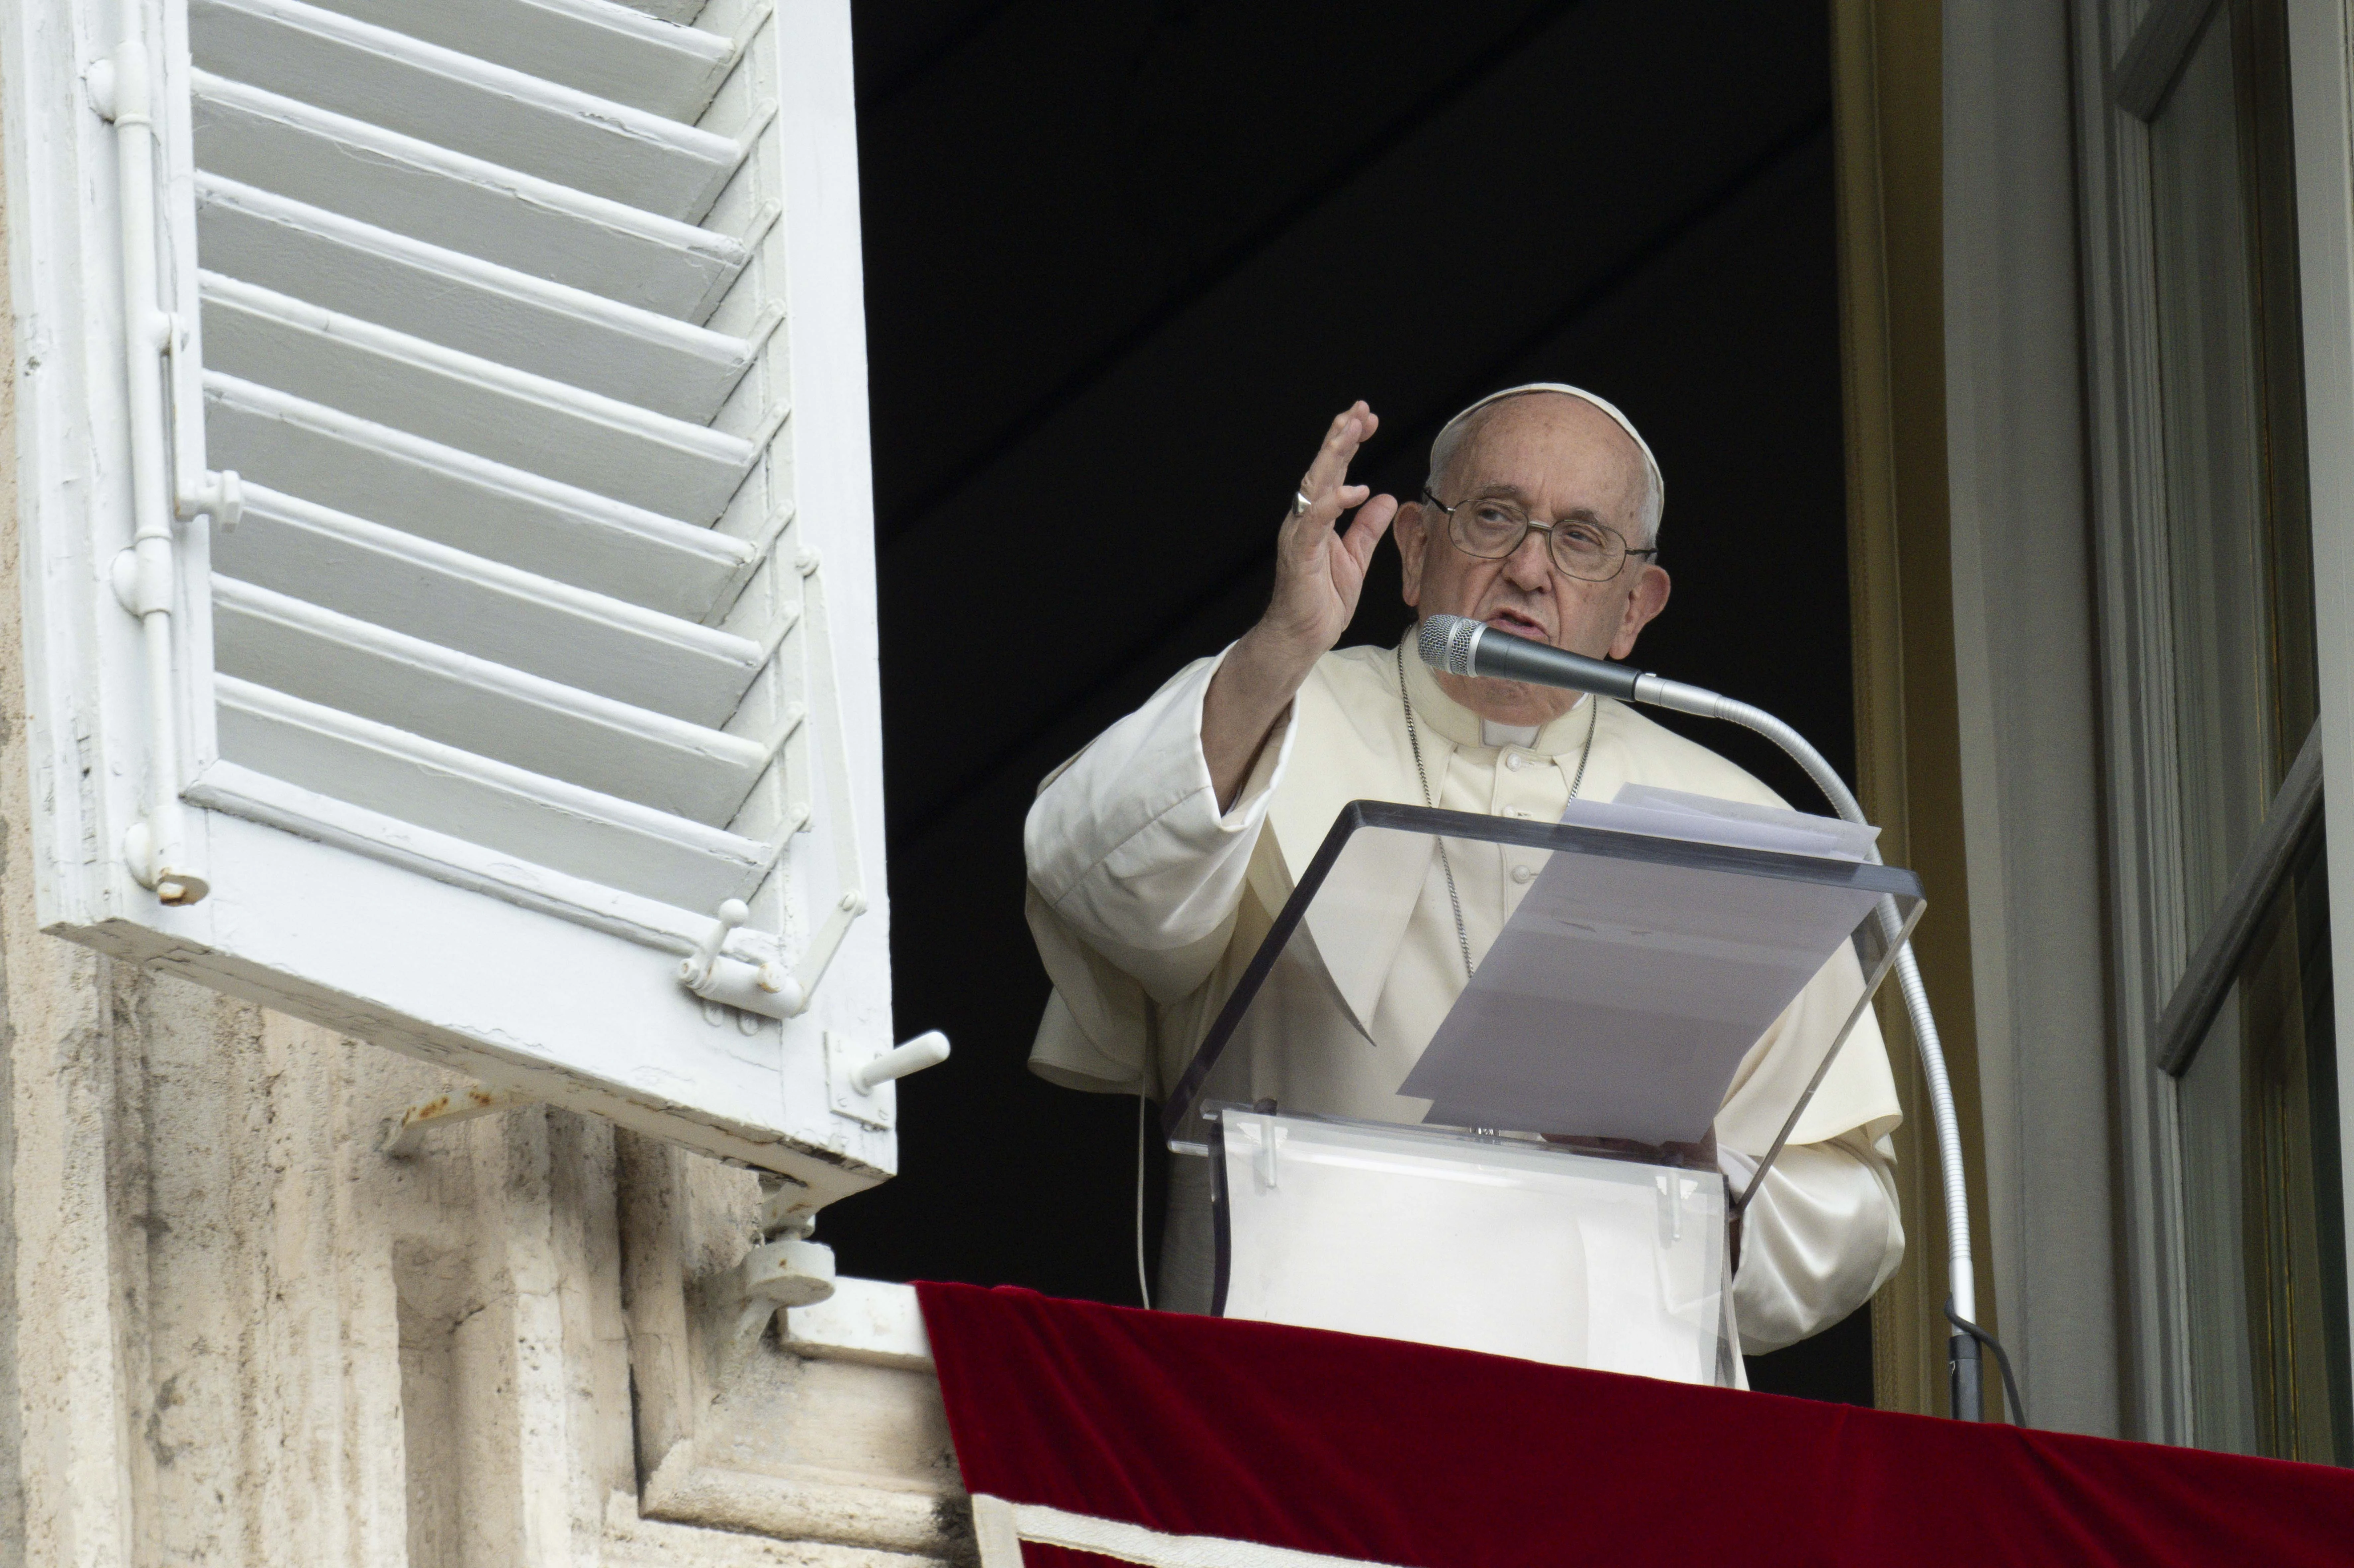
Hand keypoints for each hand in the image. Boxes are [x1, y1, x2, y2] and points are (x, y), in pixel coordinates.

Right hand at [1201, 404, 1397, 808]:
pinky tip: (1352, 487)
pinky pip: (1315, 523)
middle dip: (1341, 437)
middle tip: (1360, 409)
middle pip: (1322, 469)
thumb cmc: (1320, 601)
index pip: (1335, 471)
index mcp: (1318, 518)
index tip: (1368, 417)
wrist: (1300, 638)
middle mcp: (1305, 520)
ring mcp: (1299, 536)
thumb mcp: (1355, 558)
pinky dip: (1332, 503)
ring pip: (1315, 486)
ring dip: (1334, 456)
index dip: (1349, 442)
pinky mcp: (1299, 556)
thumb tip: (1386, 498)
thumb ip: (1367, 527)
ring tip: (1351, 430)